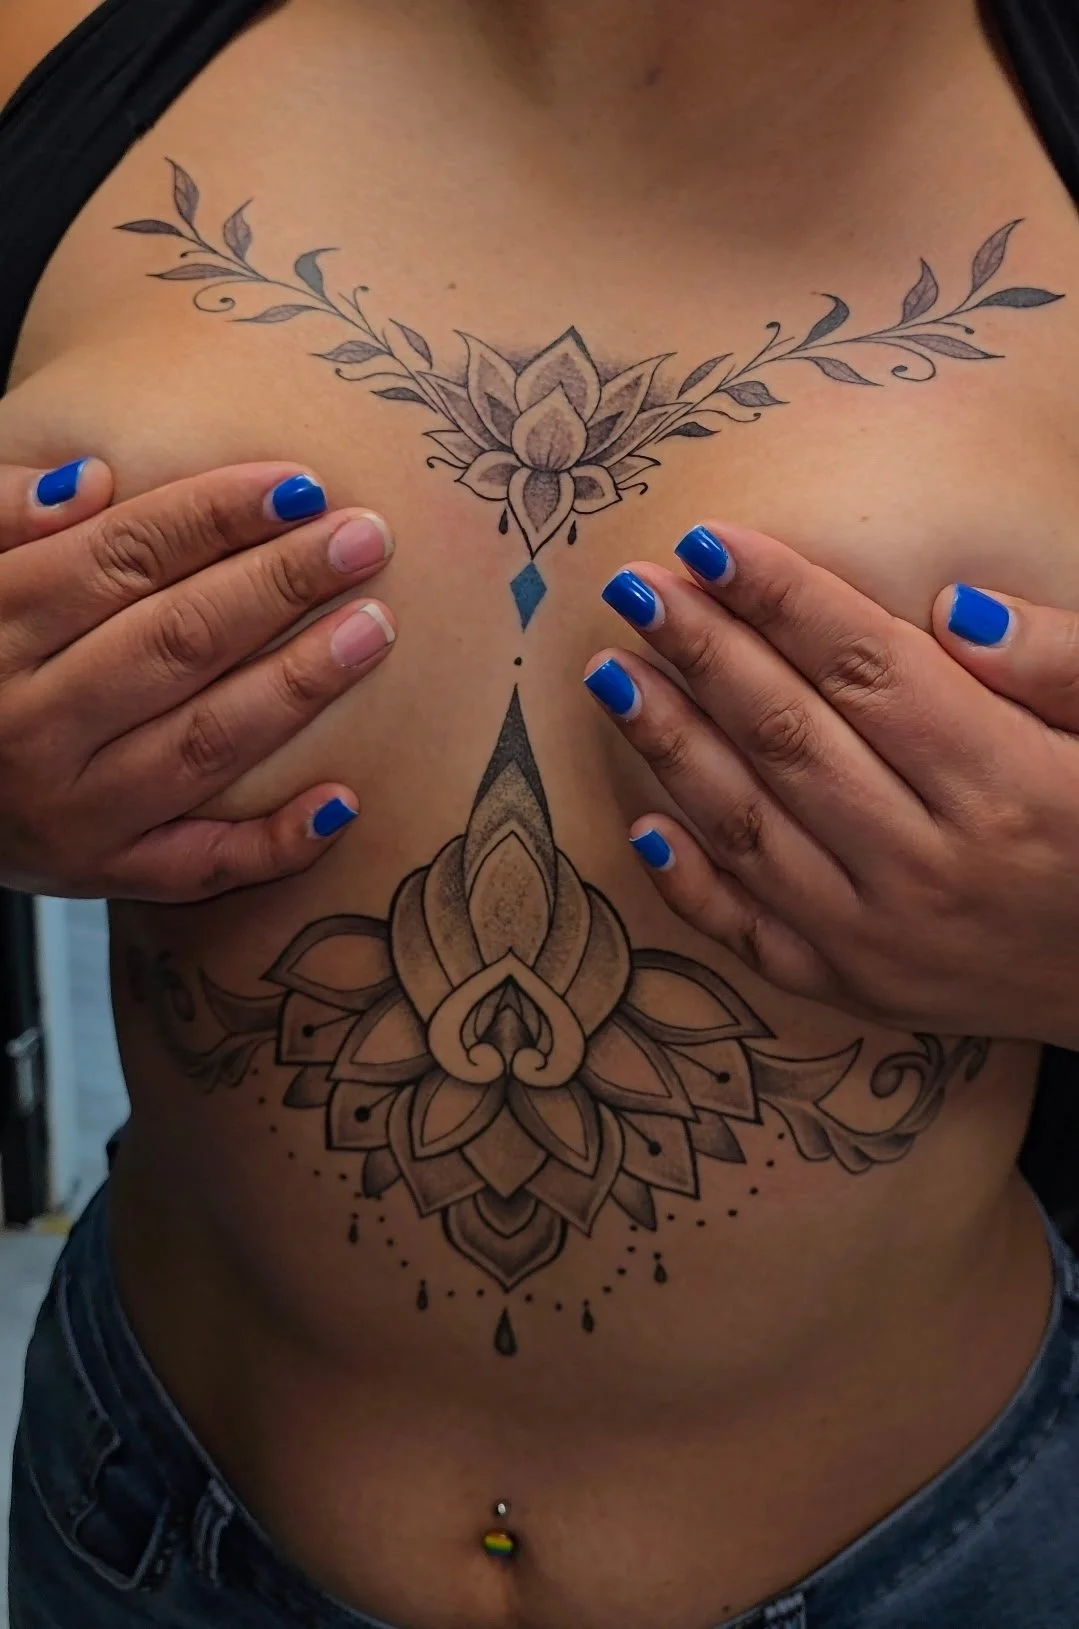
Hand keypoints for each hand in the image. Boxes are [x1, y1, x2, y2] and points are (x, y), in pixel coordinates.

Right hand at [0, 458, 395, 901]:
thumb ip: (4, 518)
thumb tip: (94, 478)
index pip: (121, 557)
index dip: (217, 515)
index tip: (302, 486)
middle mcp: (29, 725)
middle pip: (178, 641)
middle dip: (282, 584)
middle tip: (369, 539)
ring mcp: (68, 811)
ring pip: (204, 743)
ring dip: (299, 685)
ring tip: (374, 629)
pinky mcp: (99, 875)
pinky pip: (199, 868)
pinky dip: (275, 844)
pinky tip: (345, 801)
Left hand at [585, 521, 1078, 1048]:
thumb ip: (1059, 664)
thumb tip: (952, 605)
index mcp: (1008, 786)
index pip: (867, 667)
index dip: (780, 597)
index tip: (708, 542)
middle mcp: (932, 866)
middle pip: (789, 736)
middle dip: (703, 651)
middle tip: (634, 587)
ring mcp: (886, 941)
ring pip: (751, 827)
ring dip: (671, 744)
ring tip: (611, 672)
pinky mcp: (863, 992)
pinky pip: (755, 935)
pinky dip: (693, 882)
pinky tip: (642, 818)